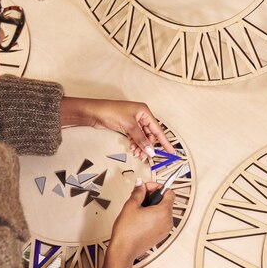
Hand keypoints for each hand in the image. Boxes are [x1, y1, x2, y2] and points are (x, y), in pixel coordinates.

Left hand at [61, 97, 175, 159]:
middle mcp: (140, 116)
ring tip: (137, 153)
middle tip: (145, 155)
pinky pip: (135, 137)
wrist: (95, 112)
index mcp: (144, 112)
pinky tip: (133, 148)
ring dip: (141, 146)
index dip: (165, 141)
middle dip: (148, 146)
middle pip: (150, 135)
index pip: (158, 129)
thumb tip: (150, 149)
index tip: (171, 151)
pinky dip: (135, 144)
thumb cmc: (111, 112)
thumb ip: (141, 139)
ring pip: (142, 137)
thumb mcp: (129, 127)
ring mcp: (133, 121)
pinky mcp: (127, 126)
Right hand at [101, 179, 174, 267]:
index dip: (157, 187)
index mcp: (163, 212)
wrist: (124, 250)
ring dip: (153, 206)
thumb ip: (138, 192)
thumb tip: (140, 184)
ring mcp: (165, 229)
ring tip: (139, 207)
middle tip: (140, 196)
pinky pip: (161, 220)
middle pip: (166, 201)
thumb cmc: (127, 232)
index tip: (147, 187)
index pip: (169, 192)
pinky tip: (141, 217)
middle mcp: (168, 221)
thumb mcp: (131, 205)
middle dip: (153, 196)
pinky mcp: (160, 235)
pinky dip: (153, 216)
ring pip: (163, 211)